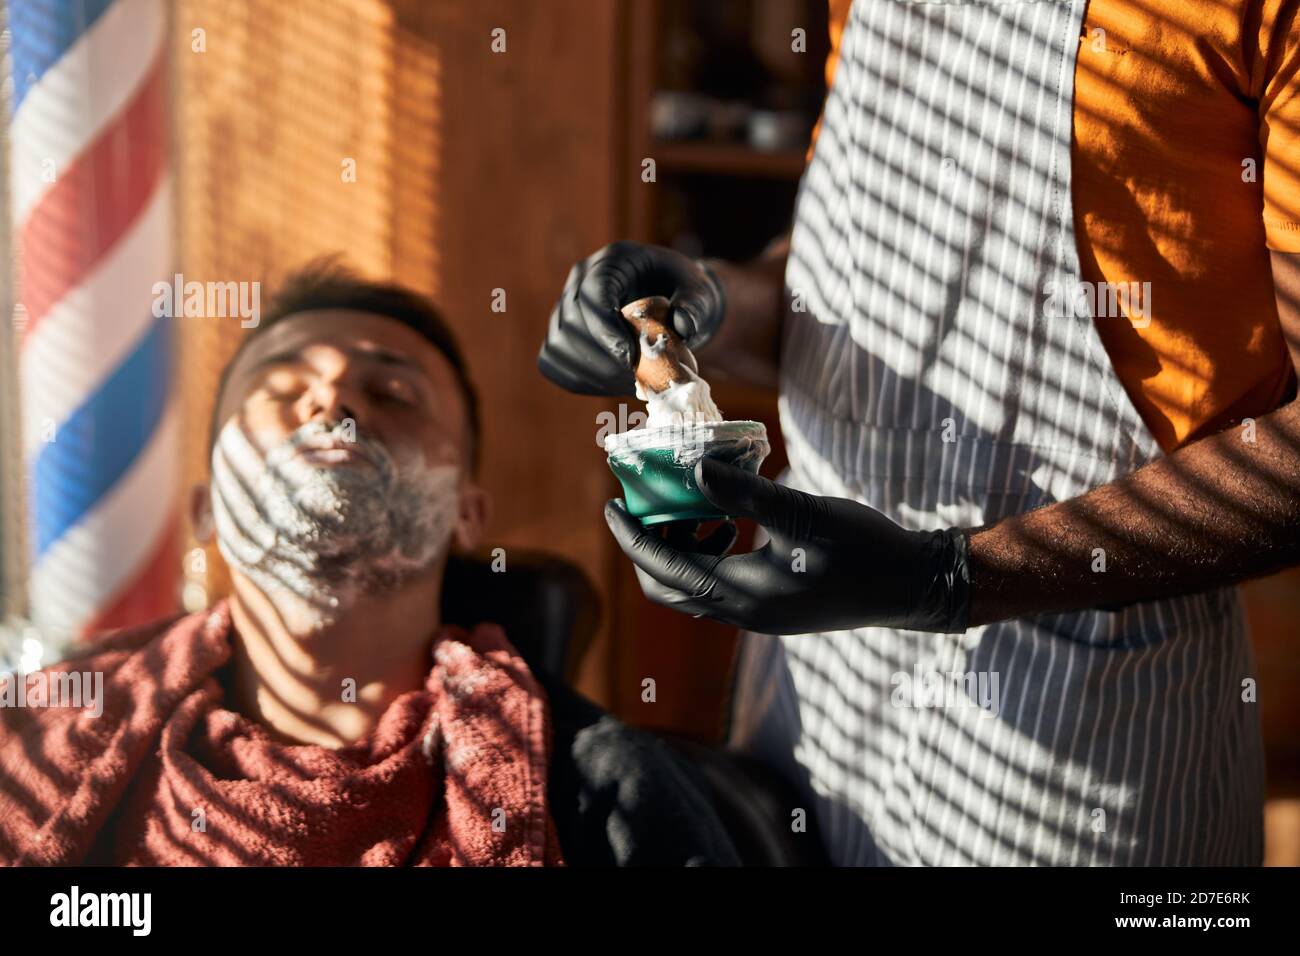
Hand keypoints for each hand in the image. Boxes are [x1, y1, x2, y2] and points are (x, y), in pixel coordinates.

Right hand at [537, 241, 726, 394]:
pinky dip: (581, 380)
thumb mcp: (699, 293)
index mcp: (615, 260)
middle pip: (571, 321)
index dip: (606, 327)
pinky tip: (613, 385)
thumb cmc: (684, 294)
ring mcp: (566, 306)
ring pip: (559, 345)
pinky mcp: (561, 333)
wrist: (671, 302)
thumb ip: (695, 306)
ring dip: (591, 372)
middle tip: (634, 379)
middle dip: (601, 357)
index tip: (629, 358)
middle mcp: (582, 279)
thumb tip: (684, 325)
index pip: (595, 291)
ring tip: (628, 384)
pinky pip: (556, 362)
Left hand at [603, 458, 971, 634]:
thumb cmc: (862, 548)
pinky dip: (708, 556)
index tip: (610, 505)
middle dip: (648, 547)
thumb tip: (694, 468)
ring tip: (692, 506)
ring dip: (680, 550)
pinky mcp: (774, 608)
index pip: (664, 568)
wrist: (912, 586)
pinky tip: (728, 522)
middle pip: (668, 587)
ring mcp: (759, 615)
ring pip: (694, 589)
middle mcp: (743, 613)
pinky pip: (720, 587)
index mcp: (743, 595)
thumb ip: (745, 493)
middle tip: (646, 504)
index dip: (631, 536)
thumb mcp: (803, 512)